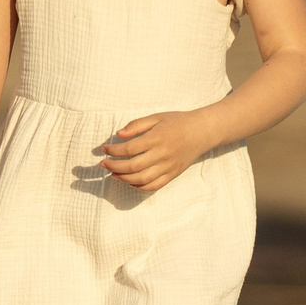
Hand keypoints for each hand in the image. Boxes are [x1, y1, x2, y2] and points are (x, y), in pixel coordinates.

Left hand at [99, 109, 216, 191]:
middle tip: (103, 164)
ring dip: (124, 179)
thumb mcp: (156, 117)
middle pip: (132, 166)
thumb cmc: (178, 122)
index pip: (129, 149)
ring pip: (141, 179)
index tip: (103, 149)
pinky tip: (130, 181)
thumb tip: (119, 134)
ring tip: (113, 174)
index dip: (113, 151)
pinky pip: (153, 186)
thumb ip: (137, 125)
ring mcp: (168, 167)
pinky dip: (139, 187)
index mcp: (156, 138)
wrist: (202, 132)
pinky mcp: (172, 175)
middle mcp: (162, 155)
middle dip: (114, 167)